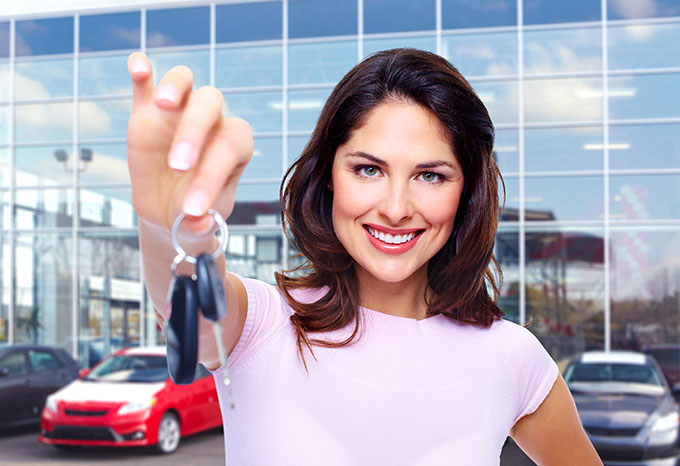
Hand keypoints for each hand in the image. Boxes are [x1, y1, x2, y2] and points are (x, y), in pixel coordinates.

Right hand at [126, 52, 252, 232]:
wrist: (171, 212)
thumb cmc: (195, 215)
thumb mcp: (201, 226)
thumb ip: (202, 224)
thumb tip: (197, 220)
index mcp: (235, 145)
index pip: (229, 146)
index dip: (213, 175)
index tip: (192, 210)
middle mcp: (212, 120)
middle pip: (210, 104)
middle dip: (194, 132)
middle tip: (177, 166)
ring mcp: (179, 112)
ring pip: (185, 81)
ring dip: (175, 86)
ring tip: (162, 104)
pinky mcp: (147, 112)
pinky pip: (146, 84)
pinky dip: (141, 70)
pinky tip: (138, 66)